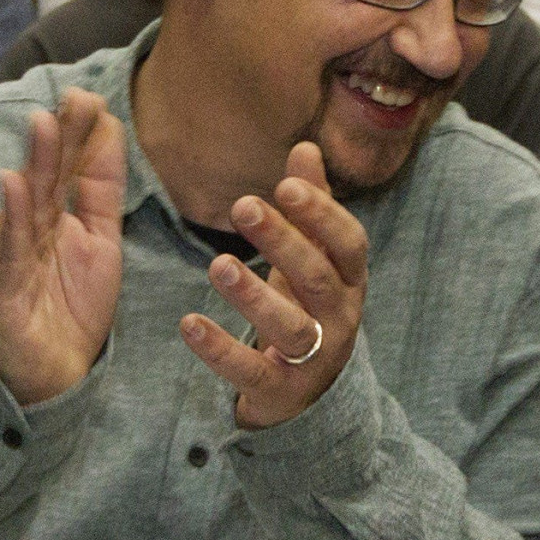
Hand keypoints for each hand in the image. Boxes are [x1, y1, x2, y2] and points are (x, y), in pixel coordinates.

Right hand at [0, 86, 124, 407]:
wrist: (52, 372)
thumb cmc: (73, 304)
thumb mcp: (102, 239)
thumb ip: (103, 187)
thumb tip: (110, 126)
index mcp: (57, 213)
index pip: (70, 166)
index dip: (80, 134)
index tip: (91, 97)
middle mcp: (32, 227)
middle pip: (47, 175)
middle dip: (59, 136)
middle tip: (72, 98)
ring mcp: (15, 254)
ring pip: (27, 203)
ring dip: (34, 162)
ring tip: (42, 123)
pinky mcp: (4, 286)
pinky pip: (10, 248)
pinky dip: (11, 216)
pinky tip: (13, 183)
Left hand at [186, 144, 366, 428]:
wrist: (311, 392)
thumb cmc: (307, 306)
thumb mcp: (313, 258)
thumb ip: (310, 207)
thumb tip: (305, 147)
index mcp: (349, 280)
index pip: (348, 243)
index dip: (322, 214)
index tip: (286, 185)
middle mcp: (340, 318)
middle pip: (317, 278)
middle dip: (283, 241)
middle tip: (243, 206)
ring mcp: (313, 357)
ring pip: (291, 326)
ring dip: (254, 295)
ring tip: (218, 265)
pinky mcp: (280, 390)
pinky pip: (251, 371)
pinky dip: (220, 349)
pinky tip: (190, 323)